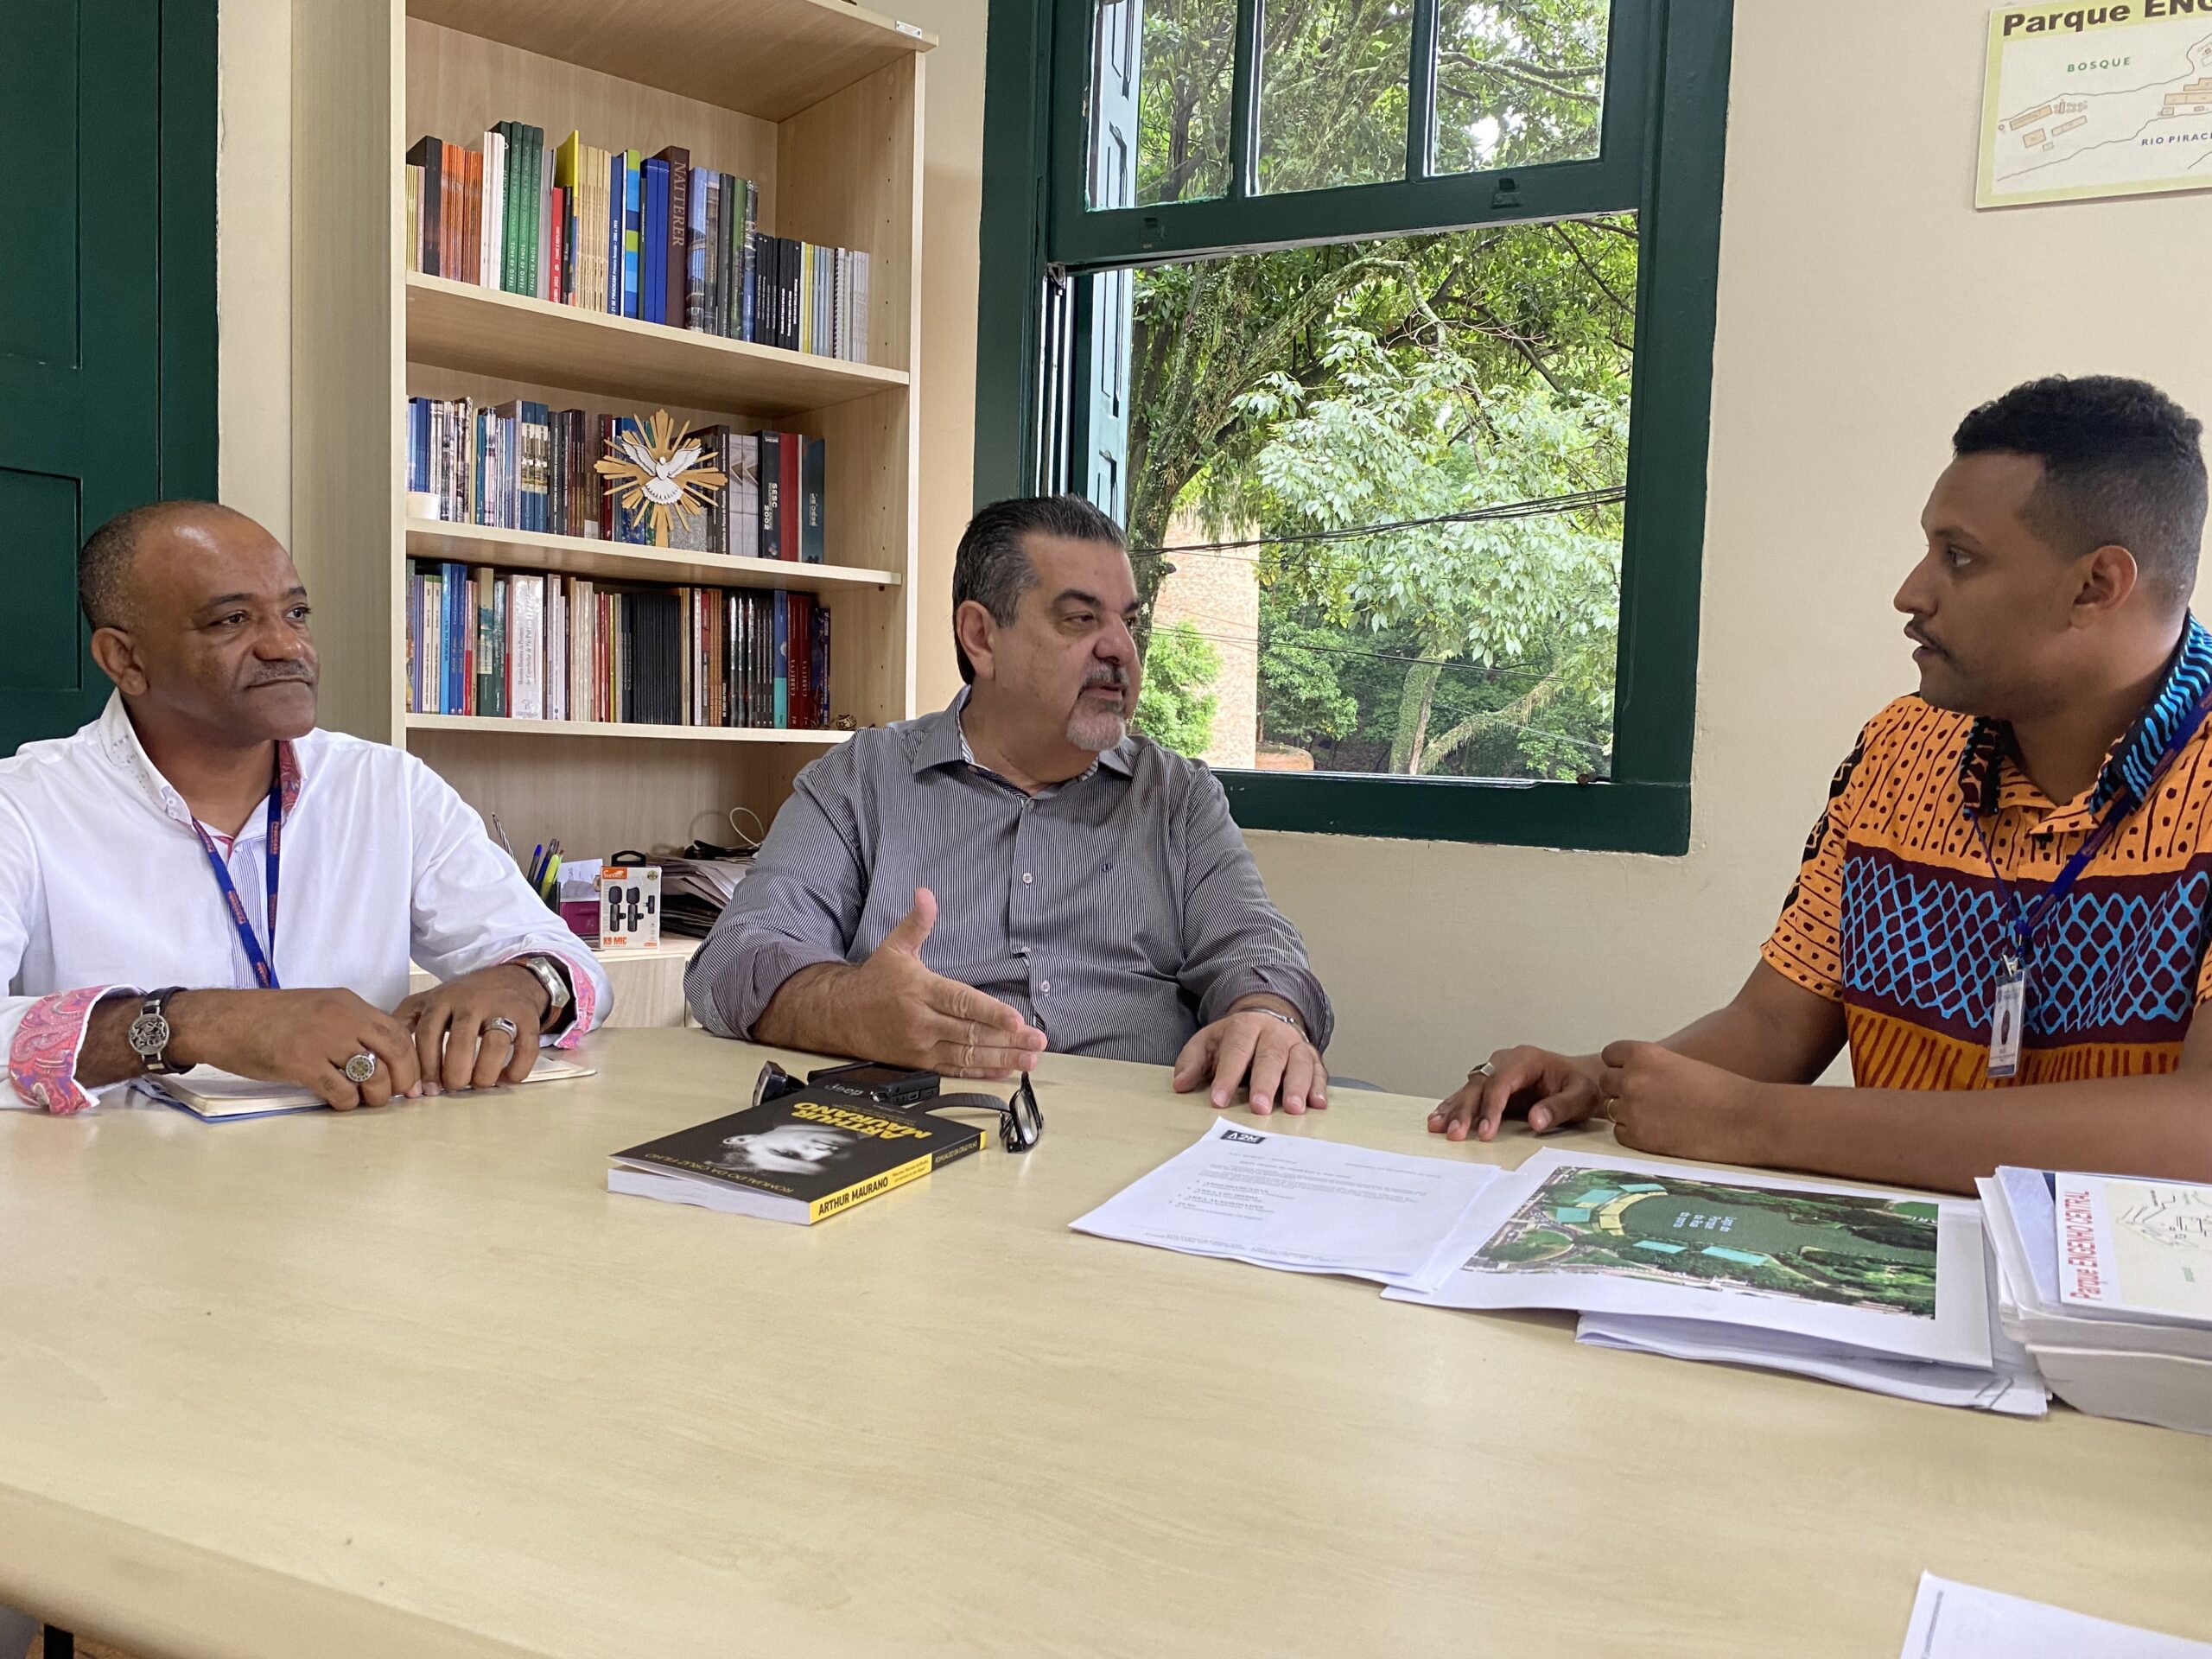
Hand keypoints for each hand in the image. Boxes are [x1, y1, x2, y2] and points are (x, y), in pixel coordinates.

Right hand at [166, 988, 423, 1109]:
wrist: (223, 1020)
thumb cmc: (269, 1018)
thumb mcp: (319, 1009)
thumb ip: (350, 1027)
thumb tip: (381, 1058)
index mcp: (348, 1003)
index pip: (398, 1031)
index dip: (410, 1060)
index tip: (409, 1080)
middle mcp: (342, 1018)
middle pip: (395, 1052)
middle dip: (403, 1080)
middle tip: (395, 1096)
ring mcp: (322, 1040)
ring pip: (373, 1074)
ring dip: (374, 1096)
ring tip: (363, 1100)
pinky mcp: (301, 1063)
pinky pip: (341, 1091)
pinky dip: (346, 1103)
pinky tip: (337, 1101)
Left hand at [394, 963, 546, 1093]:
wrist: (512, 977)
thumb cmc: (465, 997)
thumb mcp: (430, 1001)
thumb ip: (405, 1023)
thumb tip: (387, 1061)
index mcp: (443, 999)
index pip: (428, 1034)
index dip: (425, 1066)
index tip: (426, 1089)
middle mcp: (472, 1001)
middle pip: (460, 1040)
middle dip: (455, 1072)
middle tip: (455, 1086)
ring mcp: (502, 1007)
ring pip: (495, 1043)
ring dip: (485, 1073)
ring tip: (480, 1084)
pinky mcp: (528, 1017)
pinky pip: (526, 1048)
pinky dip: (516, 1070)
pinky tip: (506, 1079)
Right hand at [840, 889, 1047, 1079]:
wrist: (840, 1016)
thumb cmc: (874, 981)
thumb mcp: (894, 947)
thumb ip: (916, 923)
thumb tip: (926, 894)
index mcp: (921, 990)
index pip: (962, 1003)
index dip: (991, 1013)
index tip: (1017, 1020)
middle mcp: (923, 1021)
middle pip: (971, 1032)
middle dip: (1008, 1039)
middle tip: (1037, 1042)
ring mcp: (922, 1046)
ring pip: (967, 1055)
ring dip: (1001, 1059)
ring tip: (1029, 1060)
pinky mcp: (920, 1063)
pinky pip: (955, 1070)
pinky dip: (980, 1073)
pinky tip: (1003, 1072)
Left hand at [1172, 1008, 1326, 1114]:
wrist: (1267, 1017)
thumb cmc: (1235, 1039)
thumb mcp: (1208, 1042)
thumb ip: (1192, 1061)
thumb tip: (1181, 1084)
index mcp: (1245, 1027)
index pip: (1236, 1050)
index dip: (1227, 1076)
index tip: (1219, 1100)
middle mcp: (1274, 1033)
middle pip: (1271, 1057)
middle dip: (1265, 1084)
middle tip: (1260, 1108)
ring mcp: (1296, 1045)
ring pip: (1299, 1063)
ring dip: (1297, 1086)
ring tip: (1293, 1109)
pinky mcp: (1312, 1057)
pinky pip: (1319, 1071)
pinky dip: (1319, 1087)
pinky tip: (1317, 1104)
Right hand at [1429, 1045, 1602, 1141]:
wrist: (1581, 1078)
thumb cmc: (1582, 1086)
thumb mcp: (1581, 1096)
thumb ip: (1559, 1107)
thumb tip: (1535, 1120)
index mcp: (1526, 1059)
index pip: (1501, 1082)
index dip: (1491, 1108)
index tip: (1486, 1133)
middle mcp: (1505, 1061)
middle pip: (1479, 1084)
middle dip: (1465, 1110)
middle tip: (1454, 1134)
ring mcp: (1496, 1071)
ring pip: (1469, 1088)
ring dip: (1453, 1109)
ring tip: (1436, 1127)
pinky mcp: (1491, 1084)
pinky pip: (1469, 1094)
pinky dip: (1453, 1106)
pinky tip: (1438, 1118)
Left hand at [1599, 1041, 1771, 1163]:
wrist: (1745, 1119)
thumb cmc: (1723, 1090)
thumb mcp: (1681, 1063)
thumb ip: (1652, 1066)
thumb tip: (1631, 1074)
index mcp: (1644, 1055)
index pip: (1610, 1055)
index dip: (1622, 1065)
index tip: (1634, 1073)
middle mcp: (1632, 1079)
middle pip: (1607, 1082)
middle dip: (1622, 1089)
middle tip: (1649, 1099)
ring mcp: (1632, 1109)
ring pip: (1613, 1109)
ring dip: (1629, 1113)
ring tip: (1660, 1116)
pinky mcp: (1638, 1138)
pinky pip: (1621, 1134)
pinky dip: (1635, 1134)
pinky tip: (1660, 1132)